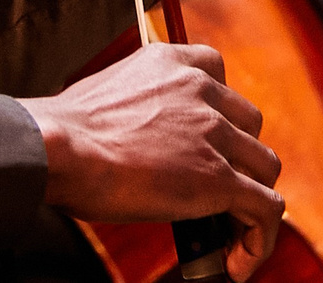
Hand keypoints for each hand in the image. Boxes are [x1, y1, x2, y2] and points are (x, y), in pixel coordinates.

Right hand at [17, 43, 282, 277]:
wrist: (57, 149)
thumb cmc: (67, 131)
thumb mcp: (111, 92)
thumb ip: (144, 103)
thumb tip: (148, 141)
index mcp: (170, 62)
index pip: (218, 71)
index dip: (218, 109)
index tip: (206, 136)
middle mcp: (199, 89)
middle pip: (249, 124)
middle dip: (236, 157)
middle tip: (213, 189)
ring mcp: (213, 133)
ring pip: (265, 166)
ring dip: (250, 198)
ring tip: (226, 230)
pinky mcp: (219, 179)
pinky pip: (265, 209)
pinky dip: (258, 239)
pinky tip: (236, 261)